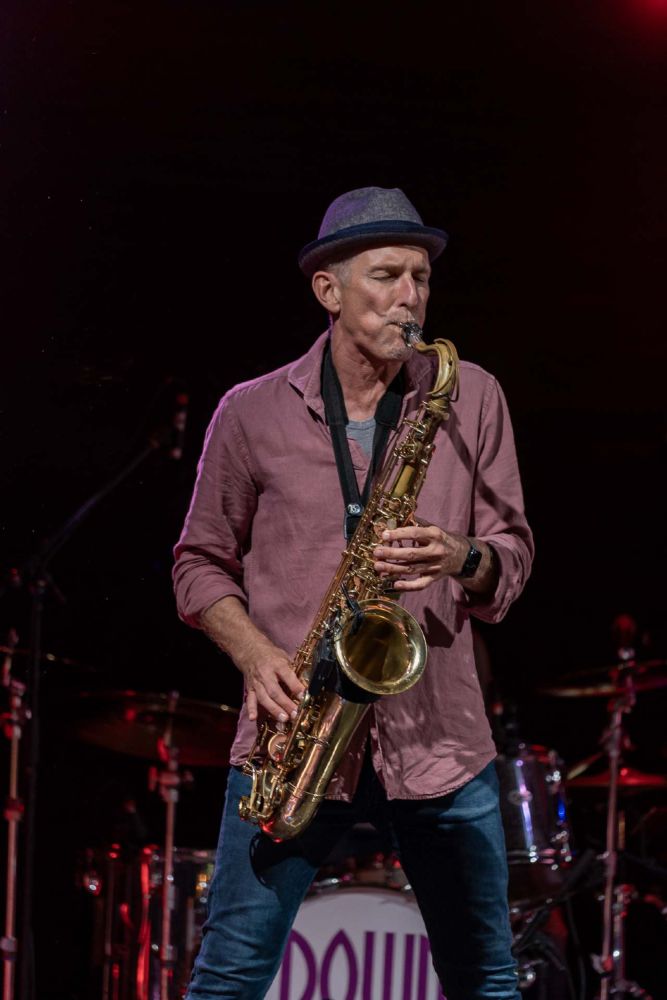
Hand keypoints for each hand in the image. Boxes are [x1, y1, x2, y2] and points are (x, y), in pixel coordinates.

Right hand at [200, 596, 304, 723]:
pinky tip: (253, 718)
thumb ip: (293, 670)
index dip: (295, 686)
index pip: (287, 676)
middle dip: (285, 704)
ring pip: (264, 698)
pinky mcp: (250, 688)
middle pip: (275, 691)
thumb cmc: (271, 655)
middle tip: (295, 714)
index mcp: (277, 664)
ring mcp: (256, 683)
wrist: (249, 650)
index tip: (304, 697)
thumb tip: (306, 685)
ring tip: (283, 719)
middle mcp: (266, 674)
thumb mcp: (284, 657)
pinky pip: (250, 700)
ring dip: (274, 710)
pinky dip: (251, 709)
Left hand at [373, 524, 469, 591]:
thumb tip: (396, 518)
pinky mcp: (434, 578)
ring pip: (412, 569)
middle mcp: (435, 551)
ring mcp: (435, 566)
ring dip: (393, 569)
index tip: (384, 535)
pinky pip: (420, 584)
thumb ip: (416, 523)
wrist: (461, 556)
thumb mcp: (433, 527)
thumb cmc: (441, 539)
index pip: (415, 534)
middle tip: (377, 552)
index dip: (399, 534)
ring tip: (378, 566)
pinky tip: (395, 584)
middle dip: (392, 554)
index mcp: (435, 535)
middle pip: (411, 554)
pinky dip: (408, 586)